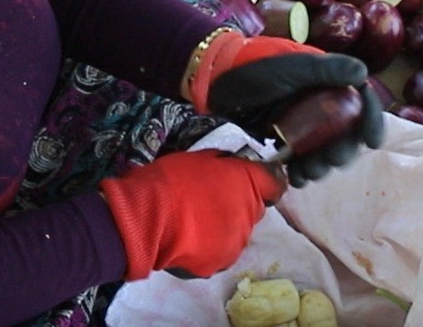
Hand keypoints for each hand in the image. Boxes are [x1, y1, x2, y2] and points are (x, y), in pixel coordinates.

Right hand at [99, 149, 285, 279]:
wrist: (147, 218)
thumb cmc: (170, 180)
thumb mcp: (198, 158)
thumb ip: (222, 164)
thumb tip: (227, 166)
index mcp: (248, 183)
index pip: (275, 182)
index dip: (265, 180)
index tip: (252, 179)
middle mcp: (250, 214)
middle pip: (254, 208)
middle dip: (238, 204)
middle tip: (209, 200)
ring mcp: (236, 242)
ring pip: (237, 232)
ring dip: (223, 227)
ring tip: (194, 223)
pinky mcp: (220, 263)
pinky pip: (220, 252)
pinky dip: (208, 247)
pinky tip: (187, 240)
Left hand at [194, 33, 383, 187]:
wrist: (213, 82)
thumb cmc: (252, 67)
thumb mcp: (288, 66)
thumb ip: (324, 69)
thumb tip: (362, 74)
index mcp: (327, 83)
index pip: (361, 101)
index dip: (372, 120)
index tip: (372, 140)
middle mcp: (320, 105)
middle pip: (347, 134)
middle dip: (344, 151)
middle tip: (332, 159)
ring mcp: (302, 126)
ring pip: (326, 152)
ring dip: (324, 166)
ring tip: (309, 171)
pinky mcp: (284, 143)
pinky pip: (303, 162)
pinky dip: (304, 172)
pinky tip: (296, 176)